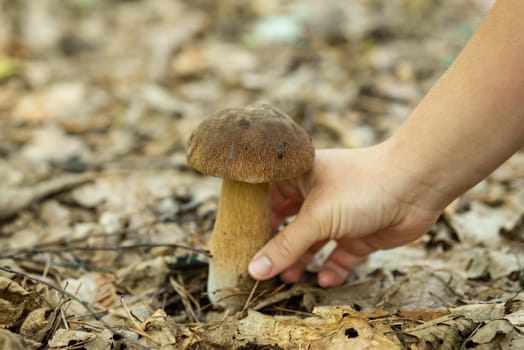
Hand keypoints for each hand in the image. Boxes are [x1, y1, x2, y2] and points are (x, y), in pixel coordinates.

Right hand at [248, 144, 443, 286]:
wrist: (416, 185)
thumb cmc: (361, 186)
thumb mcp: (317, 216)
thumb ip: (285, 246)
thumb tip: (254, 270)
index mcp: (299, 176)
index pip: (266, 199)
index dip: (253, 220)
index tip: (239, 242)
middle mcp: (316, 195)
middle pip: (288, 225)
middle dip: (277, 247)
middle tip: (261, 269)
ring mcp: (338, 215)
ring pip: (312, 243)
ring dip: (301, 261)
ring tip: (289, 279)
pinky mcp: (358, 234)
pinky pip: (339, 255)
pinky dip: (332, 268)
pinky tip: (325, 279)